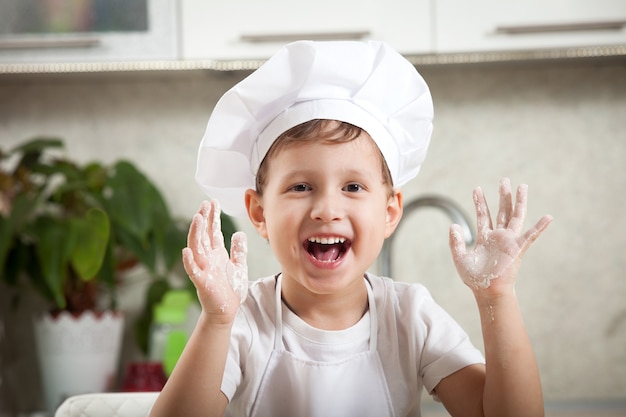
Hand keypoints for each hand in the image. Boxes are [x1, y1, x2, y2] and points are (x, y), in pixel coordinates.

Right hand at [182, 200, 247, 321]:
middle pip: (203, 235)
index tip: (212, 202)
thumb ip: (238, 250)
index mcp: (216, 254)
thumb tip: (240, 233)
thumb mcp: (238, 266)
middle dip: (204, 219)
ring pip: (196, 248)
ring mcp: (203, 269)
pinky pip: (193, 271)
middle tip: (205, 204)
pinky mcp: (202, 282)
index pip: (212, 231)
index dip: (212, 217)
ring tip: (197, 218)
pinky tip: (186, 251)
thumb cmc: (230, 289)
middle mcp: (207, 259)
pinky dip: (189, 262)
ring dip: (195, 233)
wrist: (226, 311)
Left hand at [449, 178, 551, 292]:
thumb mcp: (460, 257)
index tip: (477, 189)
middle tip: (504, 180)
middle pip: (502, 211)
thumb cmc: (474, 278)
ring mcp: (509, 241)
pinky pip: (530, 236)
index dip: (479, 202)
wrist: (487, 291)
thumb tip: (453, 225)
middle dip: (503, 195)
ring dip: (519, 201)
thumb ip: (456, 241)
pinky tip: (548, 217)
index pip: (483, 215)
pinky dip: (539, 227)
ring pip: (516, 216)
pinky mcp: (517, 248)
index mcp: (485, 237)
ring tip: (522, 186)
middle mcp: (498, 236)